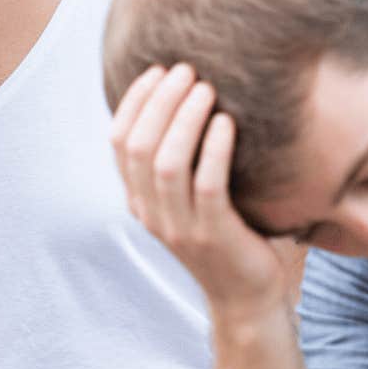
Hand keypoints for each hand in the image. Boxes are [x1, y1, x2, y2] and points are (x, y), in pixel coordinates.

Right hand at [110, 63, 297, 321]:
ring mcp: (179, 228)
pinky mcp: (213, 236)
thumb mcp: (192, 198)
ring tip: (206, 88)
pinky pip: (207, 186)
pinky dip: (213, 149)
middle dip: (160, 100)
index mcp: (140, 201)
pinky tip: (226, 122)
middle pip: (139, 147)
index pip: (119, 142)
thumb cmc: (228, 236)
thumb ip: (183, 161)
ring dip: (184, 118)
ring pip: (166, 164)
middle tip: (186, 70)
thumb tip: (193, 95)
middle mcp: (151, 214)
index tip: (158, 70)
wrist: (248, 298)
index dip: (134, 101)